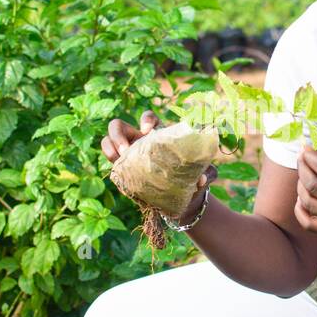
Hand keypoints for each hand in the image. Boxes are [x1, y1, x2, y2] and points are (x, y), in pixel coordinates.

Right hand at [102, 110, 216, 221]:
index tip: (148, 132)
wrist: (181, 198)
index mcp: (159, 135)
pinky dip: (109, 158)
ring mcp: (128, 153)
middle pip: (119, 125)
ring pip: (109, 139)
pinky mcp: (122, 167)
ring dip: (110, 145)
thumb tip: (202, 179)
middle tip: (126, 149)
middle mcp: (139, 141)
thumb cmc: (192, 177)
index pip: (148, 118)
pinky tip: (116, 166)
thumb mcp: (203, 173)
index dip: (146, 120)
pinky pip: (110, 157)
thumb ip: (208, 172)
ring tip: (119, 157)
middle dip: (118, 133)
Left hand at [293, 146, 316, 241]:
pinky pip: (309, 225)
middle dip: (303, 169)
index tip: (304, 150)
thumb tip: (312, 153)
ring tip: (304, 178)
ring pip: (309, 203)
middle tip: (302, 161)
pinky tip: (302, 200)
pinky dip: (300, 211)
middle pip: (315, 186)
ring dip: (300, 187)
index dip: (310, 158)